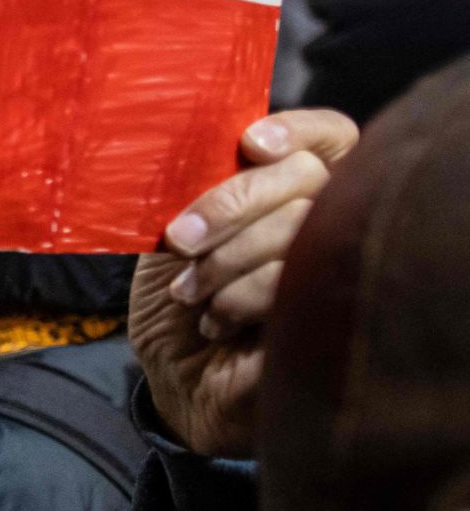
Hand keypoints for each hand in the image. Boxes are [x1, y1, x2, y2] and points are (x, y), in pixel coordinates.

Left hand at [130, 109, 357, 457]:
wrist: (172, 380)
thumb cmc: (178, 302)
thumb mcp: (173, 230)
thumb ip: (200, 183)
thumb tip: (221, 143)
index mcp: (290, 190)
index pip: (328, 137)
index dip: (298, 130)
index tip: (249, 143)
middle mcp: (327, 223)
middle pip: (309, 175)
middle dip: (232, 204)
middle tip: (182, 240)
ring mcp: (338, 270)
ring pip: (303, 225)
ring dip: (229, 258)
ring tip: (190, 293)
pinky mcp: (335, 318)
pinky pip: (302, 283)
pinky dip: (247, 298)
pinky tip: (216, 321)